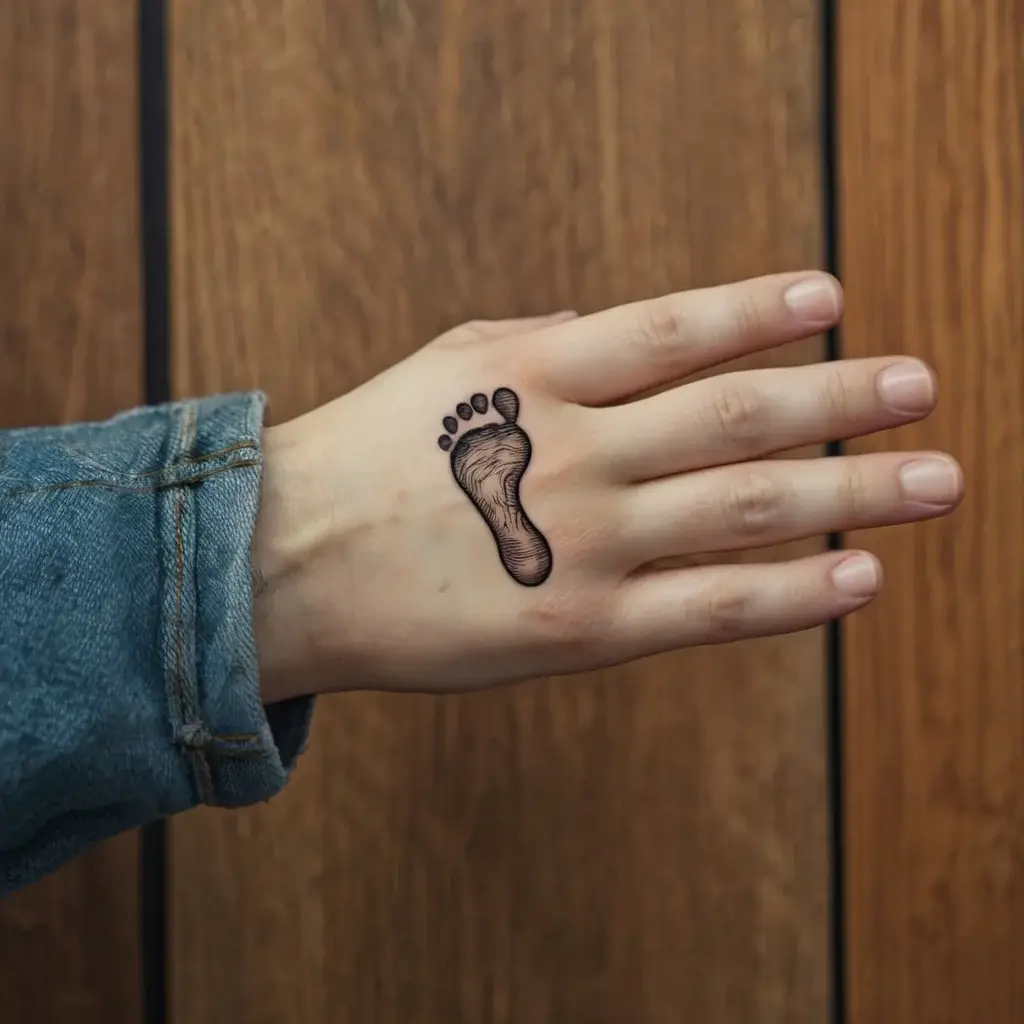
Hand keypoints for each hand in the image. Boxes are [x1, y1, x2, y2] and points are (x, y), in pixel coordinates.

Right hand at [252, 272, 962, 700]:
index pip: (673, 332)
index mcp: (535, 377)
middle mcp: (574, 453)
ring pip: (746, 509)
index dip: (759, 311)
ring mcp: (584, 544)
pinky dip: (794, 592)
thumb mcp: (448, 366)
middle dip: (841, 397)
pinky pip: (712, 609)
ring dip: (852, 488)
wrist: (288, 564)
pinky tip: (860, 576)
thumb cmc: (366, 455)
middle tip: (920, 385)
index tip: (832, 300)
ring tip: (935, 476)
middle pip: (738, 416)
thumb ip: (542, 344)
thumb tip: (622, 330)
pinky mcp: (582, 630)